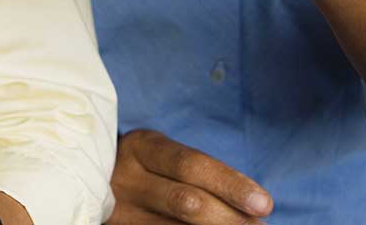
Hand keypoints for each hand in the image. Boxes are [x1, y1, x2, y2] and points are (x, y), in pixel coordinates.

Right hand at [108, 130, 271, 223]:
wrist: (100, 180)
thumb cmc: (152, 169)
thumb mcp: (169, 158)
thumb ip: (204, 176)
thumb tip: (256, 209)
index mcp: (141, 147)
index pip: (190, 165)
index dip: (230, 185)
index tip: (265, 204)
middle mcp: (125, 178)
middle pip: (186, 202)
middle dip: (230, 218)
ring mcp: (119, 211)